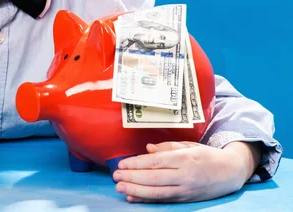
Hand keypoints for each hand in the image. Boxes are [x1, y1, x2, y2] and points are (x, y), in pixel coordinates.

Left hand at [113, 141, 260, 202]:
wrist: (231, 172)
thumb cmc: (206, 155)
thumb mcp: (188, 145)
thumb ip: (167, 147)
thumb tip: (147, 149)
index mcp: (184, 158)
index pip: (156, 162)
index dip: (137, 163)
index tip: (122, 163)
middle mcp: (185, 175)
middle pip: (154, 178)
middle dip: (132, 178)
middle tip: (115, 176)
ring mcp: (186, 190)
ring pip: (157, 192)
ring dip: (135, 191)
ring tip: (119, 187)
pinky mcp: (187, 200)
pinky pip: (163, 200)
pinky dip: (146, 200)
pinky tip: (133, 197)